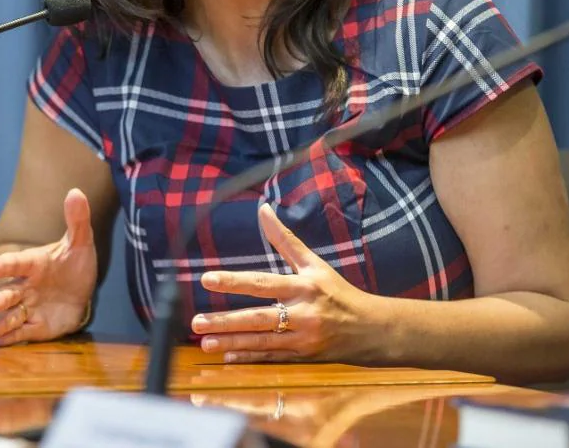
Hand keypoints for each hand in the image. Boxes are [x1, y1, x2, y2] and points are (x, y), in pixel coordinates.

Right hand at [0, 188, 96, 345]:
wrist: (80, 290)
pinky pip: (22, 332)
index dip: (1, 266)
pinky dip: (10, 338)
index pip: (16, 263)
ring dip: (0, 322)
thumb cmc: (74, 263)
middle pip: (10, 292)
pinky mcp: (36, 326)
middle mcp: (27, 286)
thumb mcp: (81, 241)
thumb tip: (76, 192)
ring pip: (12, 315)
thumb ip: (77, 219)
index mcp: (34, 263)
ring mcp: (30, 307)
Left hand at [191, 203, 379, 363]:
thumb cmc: (338, 292)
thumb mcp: (314, 263)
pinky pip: (272, 358)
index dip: (233, 281)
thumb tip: (263, 209)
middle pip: (258, 318)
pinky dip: (250, 357)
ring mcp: (303, 339)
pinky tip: (227, 356)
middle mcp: (303, 314)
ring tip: (204, 342)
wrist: (372, 328)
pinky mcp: (304, 357)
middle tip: (196, 322)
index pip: (262, 283)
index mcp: (303, 287)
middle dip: (225, 321)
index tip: (206, 279)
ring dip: (232, 343)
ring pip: (262, 342)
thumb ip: (285, 239)